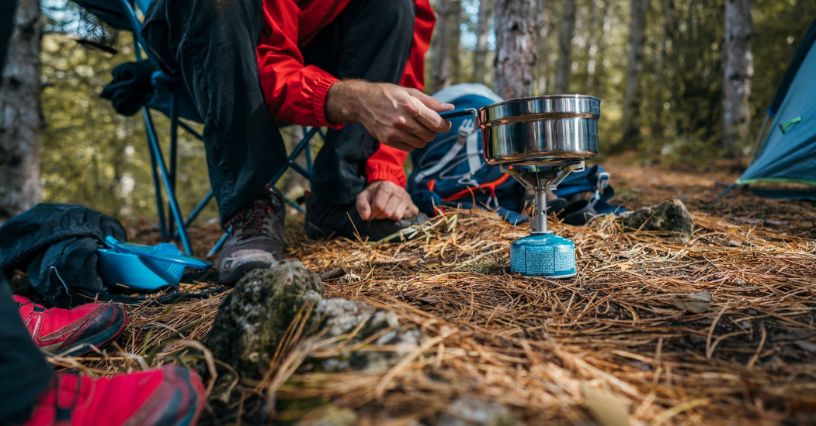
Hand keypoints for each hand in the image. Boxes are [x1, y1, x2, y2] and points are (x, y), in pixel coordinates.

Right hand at [326, 80, 453, 150]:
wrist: (362, 102)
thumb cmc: (388, 94)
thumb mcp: (409, 92)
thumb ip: (430, 102)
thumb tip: (450, 108)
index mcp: (411, 106)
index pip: (436, 123)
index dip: (445, 125)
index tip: (446, 124)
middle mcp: (403, 121)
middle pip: (430, 135)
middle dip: (434, 131)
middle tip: (430, 124)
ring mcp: (394, 132)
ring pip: (420, 143)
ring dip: (423, 137)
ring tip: (416, 127)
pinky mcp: (388, 140)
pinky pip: (409, 147)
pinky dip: (412, 142)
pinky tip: (407, 132)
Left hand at [356, 181, 419, 220]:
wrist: (386, 189)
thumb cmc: (373, 195)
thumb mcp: (363, 197)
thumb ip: (361, 205)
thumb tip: (366, 216)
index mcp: (387, 187)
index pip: (379, 206)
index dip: (372, 213)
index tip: (371, 212)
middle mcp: (400, 191)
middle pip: (388, 212)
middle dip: (380, 216)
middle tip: (378, 212)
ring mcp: (408, 199)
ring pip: (397, 216)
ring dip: (389, 218)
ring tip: (387, 212)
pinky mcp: (413, 208)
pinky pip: (407, 219)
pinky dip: (400, 219)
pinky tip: (396, 212)